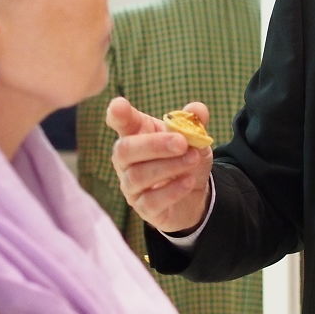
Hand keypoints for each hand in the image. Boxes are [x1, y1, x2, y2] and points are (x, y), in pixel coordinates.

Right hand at [106, 97, 214, 233]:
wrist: (195, 193)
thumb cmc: (185, 158)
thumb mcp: (194, 138)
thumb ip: (194, 123)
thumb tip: (197, 110)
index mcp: (136, 134)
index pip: (120, 122)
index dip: (117, 114)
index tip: (119, 106)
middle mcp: (127, 160)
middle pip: (125, 150)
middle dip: (154, 145)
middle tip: (182, 142)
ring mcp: (131, 185)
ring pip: (138, 176)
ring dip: (169, 166)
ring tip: (193, 159)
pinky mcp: (143, 207)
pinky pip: (151, 201)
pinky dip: (172, 190)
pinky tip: (188, 181)